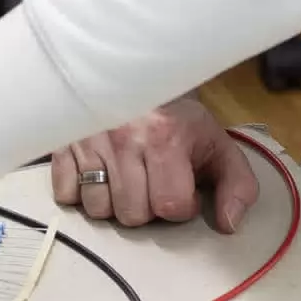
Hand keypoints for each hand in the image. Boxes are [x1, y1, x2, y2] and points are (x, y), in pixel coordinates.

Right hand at [51, 94, 258, 232]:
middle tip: (150, 183)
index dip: (181, 205)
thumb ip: (237, 186)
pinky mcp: (62, 142)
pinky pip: (65, 194)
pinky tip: (97, 175)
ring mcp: (88, 140)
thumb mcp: (217, 145)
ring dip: (113, 203)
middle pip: (132, 215)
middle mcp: (124, 138)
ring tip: (123, 180)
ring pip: (97, 209)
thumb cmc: (177, 118)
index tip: (181, 187)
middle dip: (146, 206)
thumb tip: (229, 225)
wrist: (136, 76)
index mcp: (165, 137)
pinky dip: (79, 192)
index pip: (170, 206)